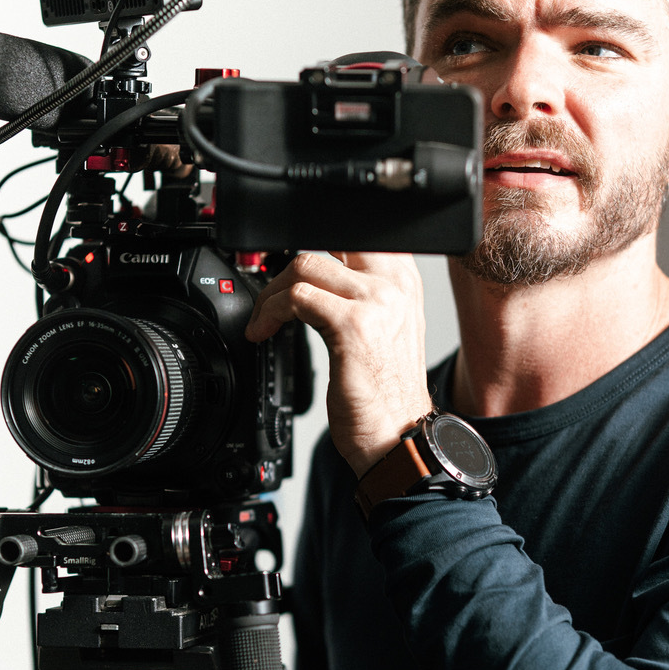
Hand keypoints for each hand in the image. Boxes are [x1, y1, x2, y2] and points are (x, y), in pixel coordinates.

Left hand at [245, 252, 432, 475]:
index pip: (356, 234)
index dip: (317, 243)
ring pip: (306, 265)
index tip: (292, 272)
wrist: (398, 435)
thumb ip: (362, 295)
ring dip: (272, 291)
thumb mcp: (385, 330)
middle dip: (290, 264)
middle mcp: (394, 285)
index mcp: (404, 281)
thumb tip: (318, 274)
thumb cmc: (387, 393)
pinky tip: (265, 331)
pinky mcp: (352, 325)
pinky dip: (270, 312)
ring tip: (265, 318)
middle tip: (274, 293)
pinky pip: (296, 298)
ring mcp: (375, 302)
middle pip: (329, 240)